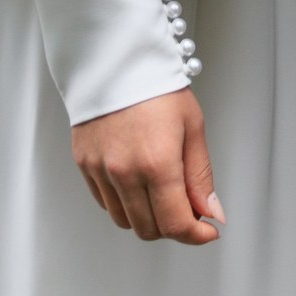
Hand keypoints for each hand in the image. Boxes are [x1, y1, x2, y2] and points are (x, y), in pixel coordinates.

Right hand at [71, 88, 223, 244]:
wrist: (116, 59)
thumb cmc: (157, 85)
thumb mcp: (192, 126)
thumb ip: (200, 175)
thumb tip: (210, 212)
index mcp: (157, 163)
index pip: (175, 224)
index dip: (196, 236)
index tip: (208, 231)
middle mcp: (124, 172)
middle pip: (149, 229)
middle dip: (173, 227)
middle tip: (188, 208)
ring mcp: (100, 170)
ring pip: (125, 221)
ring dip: (147, 218)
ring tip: (163, 192)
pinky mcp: (84, 165)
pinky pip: (105, 202)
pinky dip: (125, 203)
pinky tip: (139, 182)